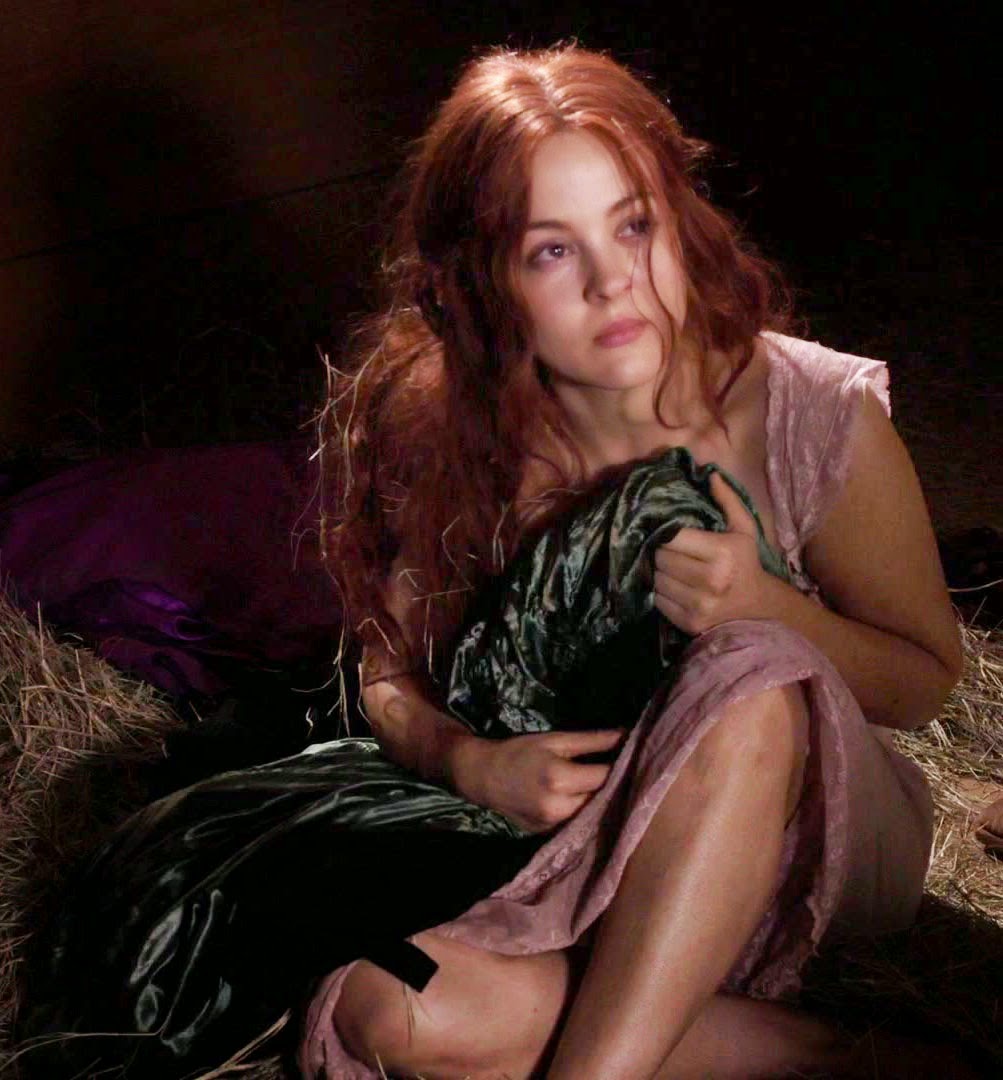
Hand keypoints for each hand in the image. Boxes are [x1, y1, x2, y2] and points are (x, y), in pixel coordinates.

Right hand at [450, 728, 623, 832]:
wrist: (483, 776)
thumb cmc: (520, 751)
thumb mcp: (555, 740)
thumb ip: (592, 741)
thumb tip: (626, 736)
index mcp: (560, 779)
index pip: (606, 777)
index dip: (622, 767)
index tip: (633, 758)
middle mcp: (559, 807)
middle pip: (601, 799)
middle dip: (614, 785)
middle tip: (626, 771)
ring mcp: (553, 826)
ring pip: (591, 814)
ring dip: (601, 800)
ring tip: (608, 785)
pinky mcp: (548, 835)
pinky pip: (576, 823)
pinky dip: (584, 812)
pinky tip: (588, 800)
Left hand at [653, 472, 772, 634]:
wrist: (758, 609)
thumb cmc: (746, 563)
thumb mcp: (743, 529)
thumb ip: (727, 501)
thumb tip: (710, 475)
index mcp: (721, 552)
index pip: (671, 537)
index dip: (665, 534)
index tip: (667, 532)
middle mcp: (710, 579)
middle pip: (660, 558)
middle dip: (661, 552)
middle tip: (670, 551)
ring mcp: (698, 604)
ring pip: (656, 579)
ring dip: (658, 572)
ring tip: (671, 568)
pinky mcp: (688, 622)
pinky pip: (657, 600)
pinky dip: (660, 592)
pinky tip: (674, 586)